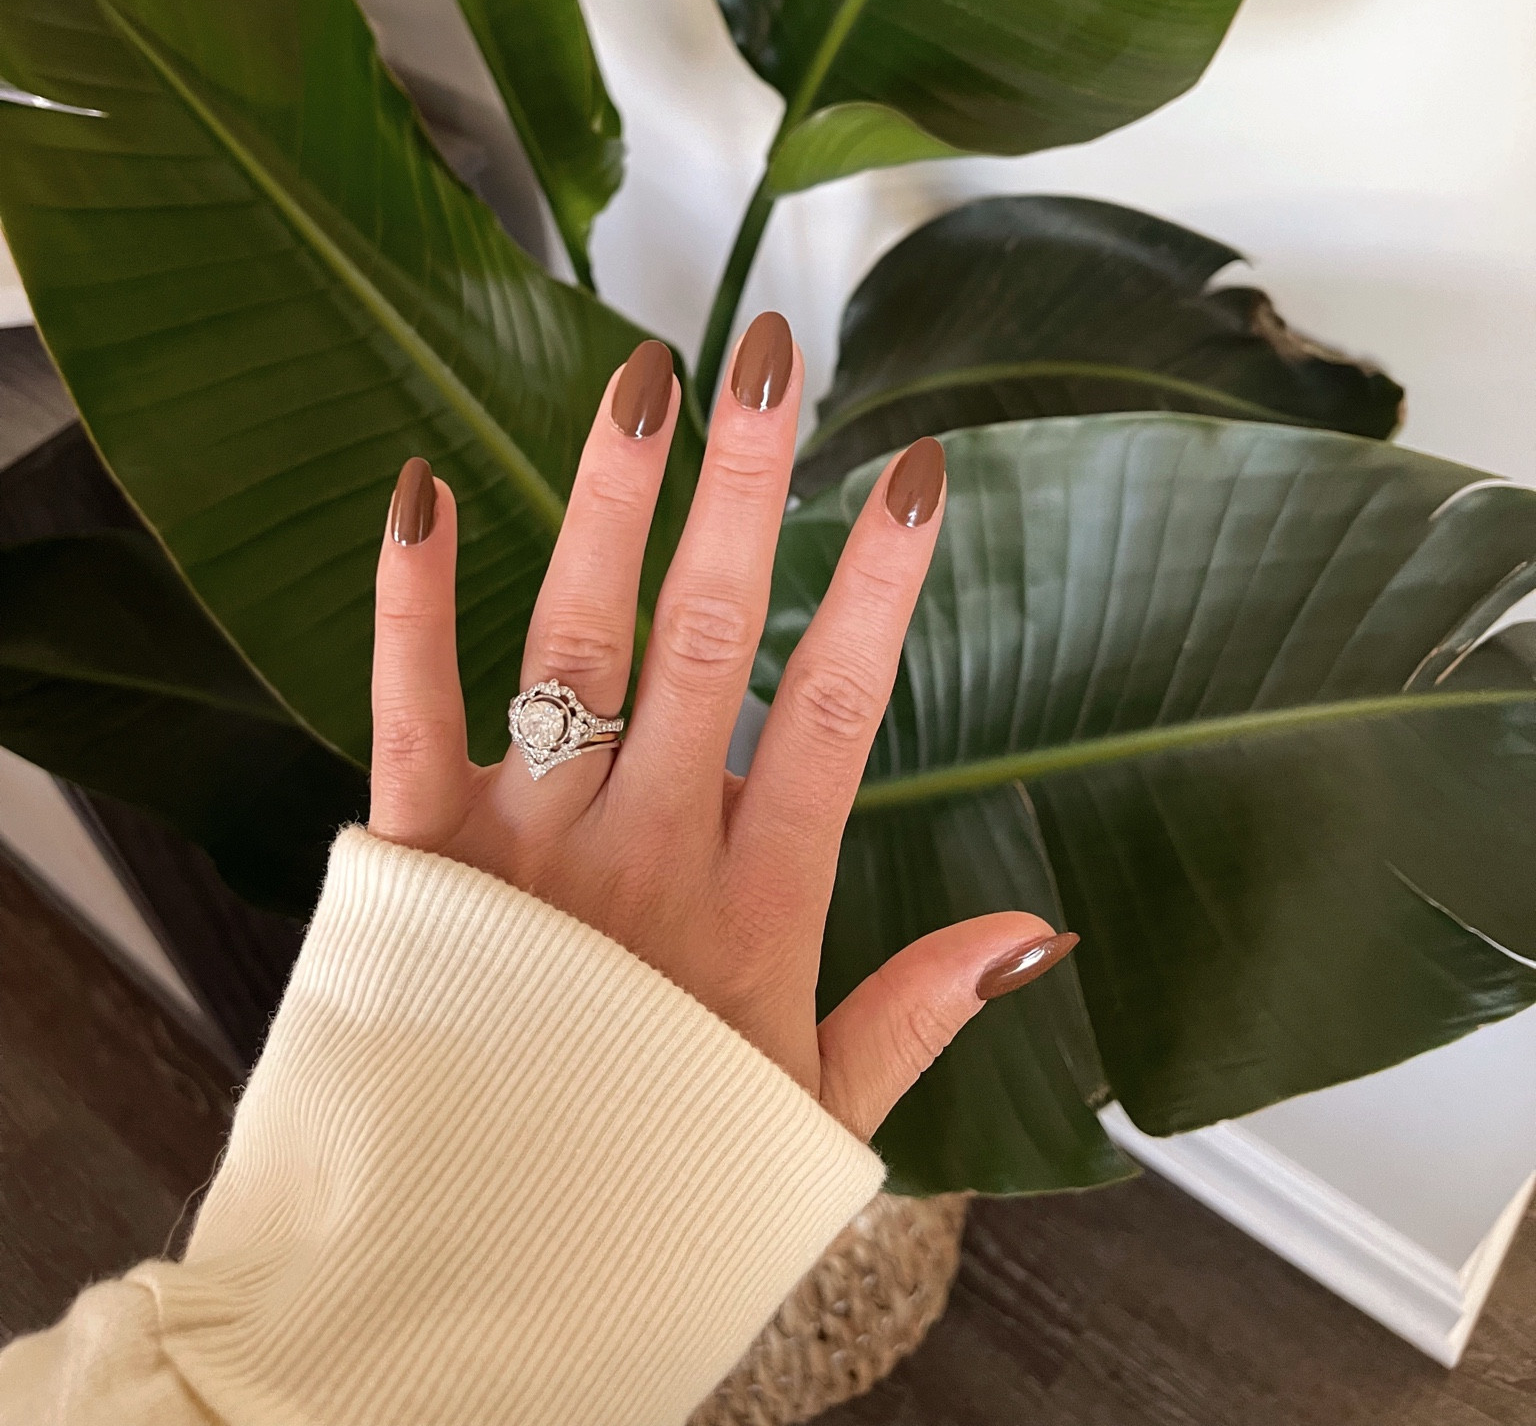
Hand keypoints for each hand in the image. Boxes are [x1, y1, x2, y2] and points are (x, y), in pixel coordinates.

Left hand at [368, 313, 1077, 1141]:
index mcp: (754, 903)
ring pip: (574, 643)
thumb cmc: (650, 1188)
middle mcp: (642, 851)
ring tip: (638, 378)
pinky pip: (409, 703)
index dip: (879, 585)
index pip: (838, 708)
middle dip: (744, 488)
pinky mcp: (416, 854)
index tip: (912, 472)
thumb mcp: (813, 1117)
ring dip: (605, 504)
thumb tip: (1038, 928)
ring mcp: (525, 844)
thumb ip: (921, 1012)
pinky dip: (410, 597)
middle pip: (706, 637)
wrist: (465, 1286)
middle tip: (768, 358)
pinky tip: (419, 485)